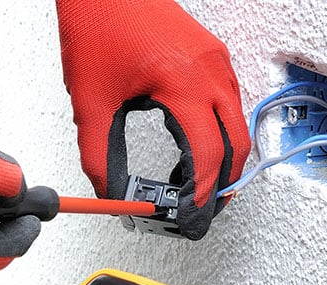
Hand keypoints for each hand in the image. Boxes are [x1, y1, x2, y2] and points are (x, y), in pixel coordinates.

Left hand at [56, 0, 249, 238]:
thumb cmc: (97, 29)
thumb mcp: (91, 103)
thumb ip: (98, 155)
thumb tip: (110, 192)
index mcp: (183, 83)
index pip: (207, 152)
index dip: (201, 191)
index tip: (189, 214)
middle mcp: (209, 71)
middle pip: (235, 143)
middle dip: (222, 182)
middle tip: (202, 211)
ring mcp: (215, 60)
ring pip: (236, 121)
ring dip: (223, 157)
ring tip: (199, 187)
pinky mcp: (210, 54)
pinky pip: (228, 101)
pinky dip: (218, 130)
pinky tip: (197, 147)